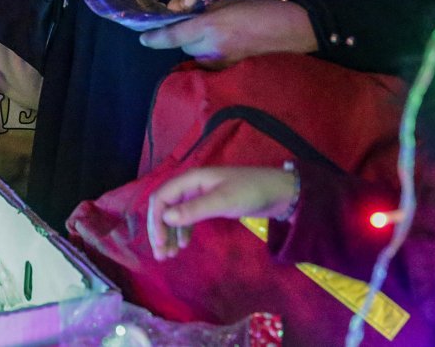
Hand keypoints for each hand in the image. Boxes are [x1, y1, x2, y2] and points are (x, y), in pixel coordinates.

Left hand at [139, 0, 315, 67]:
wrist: (299, 31)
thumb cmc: (267, 11)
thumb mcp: (234, 3)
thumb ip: (210, 12)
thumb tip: (194, 18)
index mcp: (211, 26)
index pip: (174, 36)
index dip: (156, 38)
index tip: (143, 39)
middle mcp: (212, 48)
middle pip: (185, 48)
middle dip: (189, 39)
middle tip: (205, 29)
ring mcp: (223, 64)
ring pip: (199, 59)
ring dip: (203, 50)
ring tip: (225, 40)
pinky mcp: (233, 74)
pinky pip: (214, 67)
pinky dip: (217, 59)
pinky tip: (234, 51)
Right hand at [147, 166, 295, 259]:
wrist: (278, 192)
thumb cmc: (251, 192)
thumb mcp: (223, 201)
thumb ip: (194, 209)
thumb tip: (165, 218)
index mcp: (190, 179)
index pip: (161, 198)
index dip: (156, 221)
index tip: (160, 244)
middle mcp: (190, 186)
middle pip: (164, 207)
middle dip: (160, 230)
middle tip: (161, 255)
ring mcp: (199, 195)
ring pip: (174, 214)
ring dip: (169, 234)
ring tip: (169, 255)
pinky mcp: (208, 205)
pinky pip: (187, 218)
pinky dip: (182, 232)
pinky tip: (183, 245)